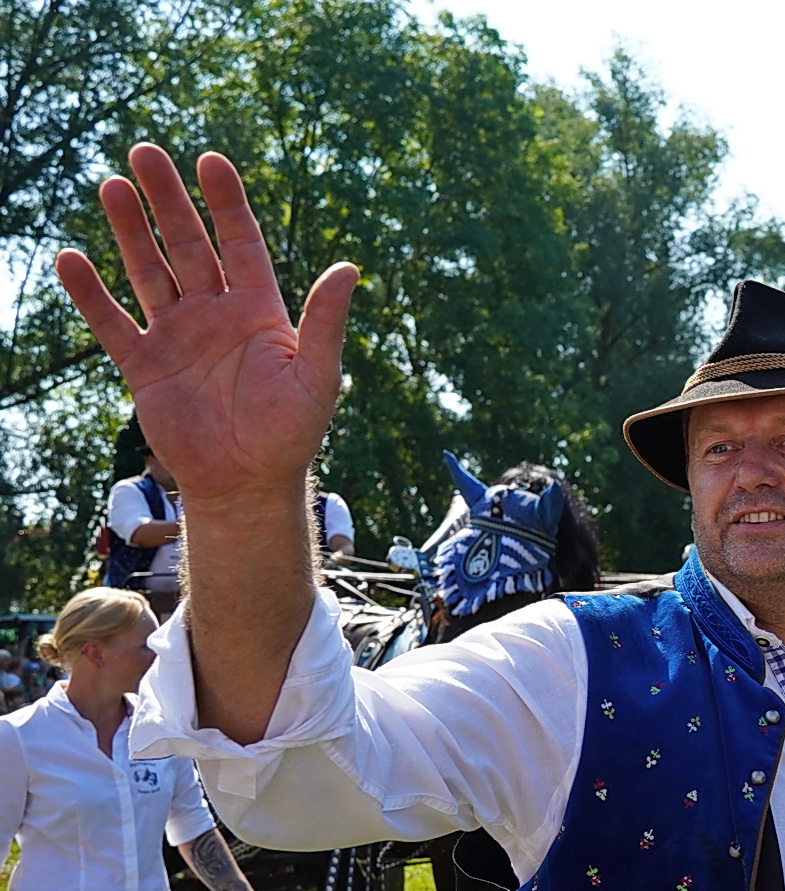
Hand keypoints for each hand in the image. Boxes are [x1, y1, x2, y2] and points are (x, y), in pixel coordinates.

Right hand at [55, 143, 357, 504]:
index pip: (241, 242)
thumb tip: (350, 267)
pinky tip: (73, 258)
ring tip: (112, 186)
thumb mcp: (317, 376)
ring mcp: (177, 338)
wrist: (248, 484)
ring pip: (150, 272)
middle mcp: (216, 315)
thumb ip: (325, 322)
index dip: (226, 203)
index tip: (210, 161)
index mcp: (260, 311)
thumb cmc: (292, 433)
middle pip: (189, 245)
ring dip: (131, 232)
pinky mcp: (144, 367)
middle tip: (144, 152)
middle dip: (168, 201)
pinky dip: (92, 294)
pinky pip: (113, 323)